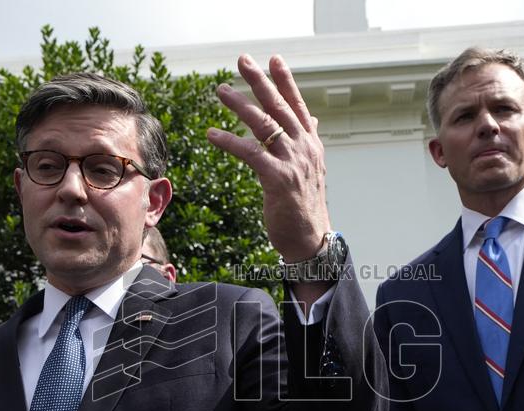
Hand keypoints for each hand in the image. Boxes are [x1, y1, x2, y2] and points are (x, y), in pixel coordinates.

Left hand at [207, 54, 330, 262]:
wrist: (310, 240)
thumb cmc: (305, 206)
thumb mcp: (311, 169)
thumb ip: (308, 142)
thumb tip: (312, 120)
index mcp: (311, 144)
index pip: (298, 105)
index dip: (286, 80)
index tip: (274, 58)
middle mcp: (304, 148)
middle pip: (279, 106)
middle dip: (260, 81)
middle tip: (242, 60)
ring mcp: (292, 162)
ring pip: (264, 124)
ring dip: (239, 104)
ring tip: (220, 90)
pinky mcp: (278, 179)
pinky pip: (250, 152)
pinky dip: (229, 141)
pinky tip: (211, 134)